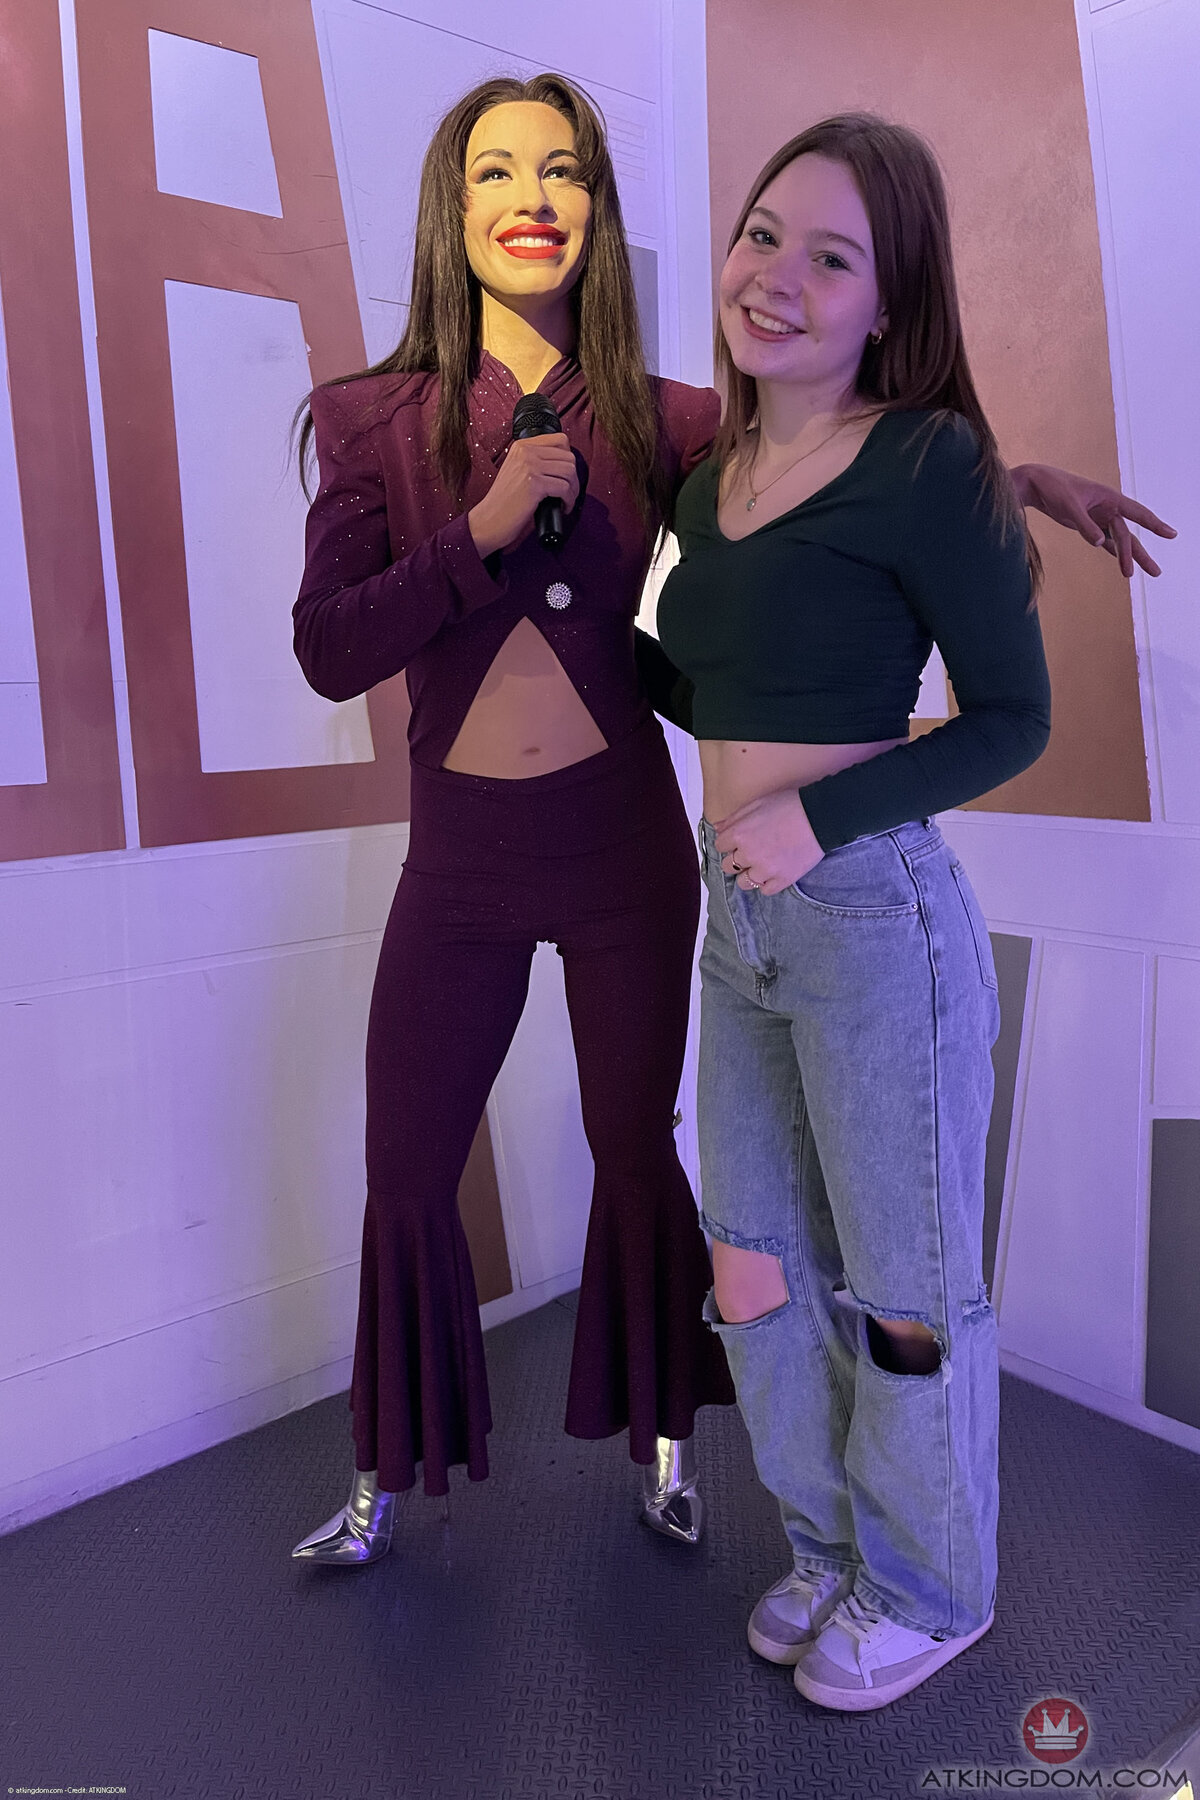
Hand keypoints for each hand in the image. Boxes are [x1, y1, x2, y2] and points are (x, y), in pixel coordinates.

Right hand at [468, 433, 579, 557]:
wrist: (489, 520)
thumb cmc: (504, 501)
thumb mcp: (517, 470)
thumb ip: (535, 461)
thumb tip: (564, 462)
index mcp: (522, 446)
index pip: (560, 440)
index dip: (568, 459)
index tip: (566, 475)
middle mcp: (526, 452)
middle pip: (568, 457)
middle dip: (574, 478)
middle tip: (569, 492)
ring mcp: (529, 467)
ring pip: (570, 471)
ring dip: (574, 489)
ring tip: (566, 500)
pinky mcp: (534, 485)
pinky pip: (565, 488)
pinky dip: (569, 500)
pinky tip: (563, 507)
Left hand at [714, 789, 823, 894]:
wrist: (820, 817)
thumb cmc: (790, 805)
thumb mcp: (757, 803)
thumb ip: (734, 818)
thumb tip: (718, 828)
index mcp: (739, 834)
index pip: (720, 845)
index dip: (729, 842)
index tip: (739, 839)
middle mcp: (749, 854)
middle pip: (728, 866)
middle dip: (736, 859)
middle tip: (750, 852)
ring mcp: (765, 870)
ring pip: (743, 883)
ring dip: (749, 874)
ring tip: (761, 865)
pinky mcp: (782, 880)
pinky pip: (765, 890)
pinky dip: (766, 883)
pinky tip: (773, 872)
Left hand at [1012, 463, 1176, 577]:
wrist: (1036, 484)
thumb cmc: (1054, 489)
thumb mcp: (1069, 507)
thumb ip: (1085, 525)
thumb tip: (1102, 543)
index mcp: (1109, 498)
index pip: (1137, 513)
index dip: (1155, 524)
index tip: (1172, 534)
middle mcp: (1108, 508)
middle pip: (1127, 534)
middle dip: (1138, 554)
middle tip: (1154, 572)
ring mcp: (1099, 517)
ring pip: (1118, 539)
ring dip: (1127, 556)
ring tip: (1135, 575)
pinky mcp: (1088, 524)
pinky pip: (1106, 541)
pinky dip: (1114, 551)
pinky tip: (1122, 562)